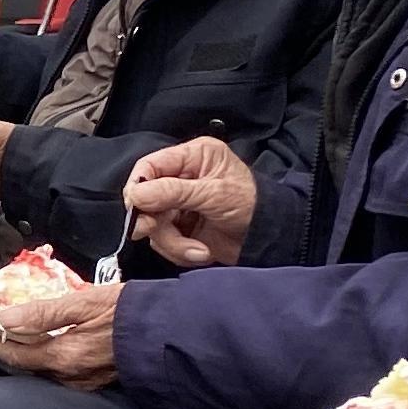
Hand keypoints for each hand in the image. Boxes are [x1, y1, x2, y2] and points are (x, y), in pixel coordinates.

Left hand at [0, 281, 121, 386]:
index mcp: (64, 356)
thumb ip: (43, 313)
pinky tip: (66, 344)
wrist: (173, 330)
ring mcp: (87, 383)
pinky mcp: (100, 383)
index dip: (1, 341)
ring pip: (49, 371)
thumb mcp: (85, 302)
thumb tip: (5, 319)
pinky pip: (68, 374)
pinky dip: (60, 360)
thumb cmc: (130, 311)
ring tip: (40, 333)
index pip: (15, 356)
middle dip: (20, 348)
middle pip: (31, 366)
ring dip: (40, 354)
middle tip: (17, 327)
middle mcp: (71, 377)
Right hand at [125, 136, 258, 268]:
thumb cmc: (253, 206)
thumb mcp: (213, 194)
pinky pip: (163, 241)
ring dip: (172, 241)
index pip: (149, 166)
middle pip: (145, 198)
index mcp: (193, 157)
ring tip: (197, 249)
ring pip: (152, 224)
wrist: (272, 240)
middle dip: (154, 221)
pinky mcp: (182, 229)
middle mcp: (182, 178)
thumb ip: (172, 192)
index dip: (138, 187)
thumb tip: (135, 195)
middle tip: (154, 230)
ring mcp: (180, 205)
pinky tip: (201, 251)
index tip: (137, 208)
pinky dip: (179, 251)